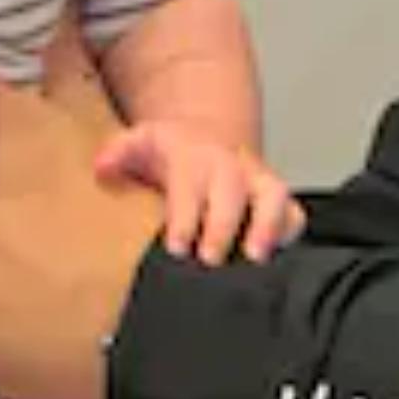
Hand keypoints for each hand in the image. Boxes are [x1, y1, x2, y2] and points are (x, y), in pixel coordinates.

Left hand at [94, 119, 304, 265]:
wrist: (208, 137)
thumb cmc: (172, 154)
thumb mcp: (139, 143)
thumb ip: (118, 154)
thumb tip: (102, 168)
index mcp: (195, 157)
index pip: (190, 186)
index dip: (185, 217)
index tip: (175, 246)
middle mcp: (231, 168)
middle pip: (233, 194)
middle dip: (223, 227)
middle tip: (210, 260)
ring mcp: (259, 183)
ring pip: (275, 198)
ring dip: (269, 228)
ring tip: (256, 259)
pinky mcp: (278, 201)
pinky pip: (295, 215)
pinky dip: (290, 235)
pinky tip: (277, 261)